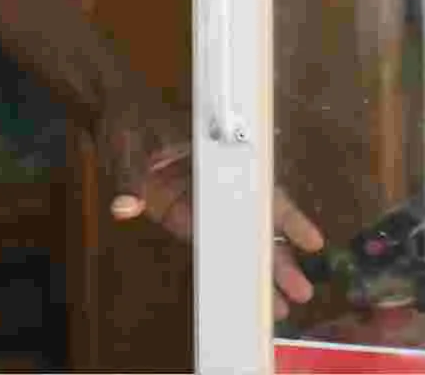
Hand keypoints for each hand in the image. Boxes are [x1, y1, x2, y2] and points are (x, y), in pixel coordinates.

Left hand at [100, 90, 325, 318]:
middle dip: (278, 255)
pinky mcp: (184, 216)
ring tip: (282, 305)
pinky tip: (244, 291)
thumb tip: (124, 207)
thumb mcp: (128, 145)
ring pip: (239, 236)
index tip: (311, 241)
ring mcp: (202, 199)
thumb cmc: (129, 122)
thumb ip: (129, 178)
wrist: (113, 119)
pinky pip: (212, 243)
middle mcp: (215, 178)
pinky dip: (228, 266)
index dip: (283, 214)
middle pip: (255, 218)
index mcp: (213, 154)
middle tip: (302, 290)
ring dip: (260, 267)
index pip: (257, 186)